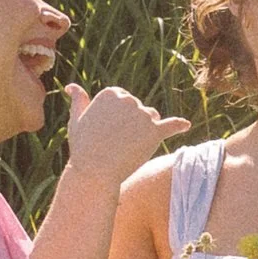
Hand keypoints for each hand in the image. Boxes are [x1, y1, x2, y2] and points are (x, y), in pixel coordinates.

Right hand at [62, 79, 187, 191]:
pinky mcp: (155, 131)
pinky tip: (185, 125)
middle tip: (116, 142)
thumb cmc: (83, 148)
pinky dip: (179, 125)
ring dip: (146, 131)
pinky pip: (171, 125)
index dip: (119, 119)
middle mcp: (129, 99)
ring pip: (153, 119)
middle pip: (140, 110)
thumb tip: (72, 87)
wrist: (95, 171)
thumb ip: (78, 101)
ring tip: (128, 147)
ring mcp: (143, 114)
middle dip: (133, 124)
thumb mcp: (76, 121)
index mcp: (111, 93)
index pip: (125, 101)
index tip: (108, 131)